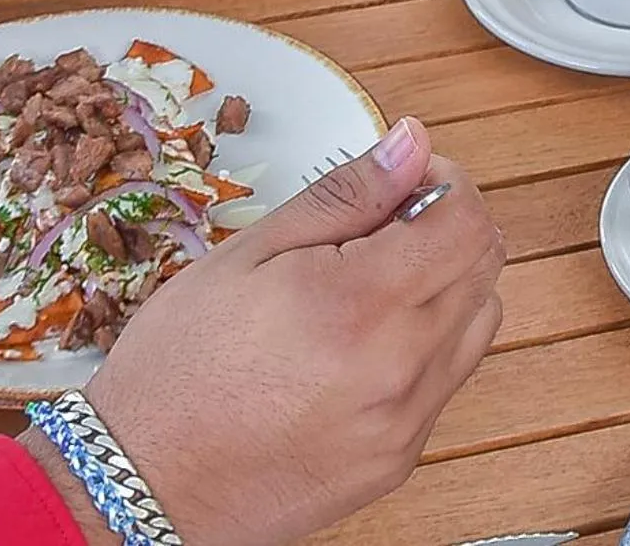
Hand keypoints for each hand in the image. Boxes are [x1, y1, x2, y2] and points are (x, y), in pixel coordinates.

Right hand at [64, 118, 504, 545]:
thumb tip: (412, 144)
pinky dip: (425, 348)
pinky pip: (447, 383)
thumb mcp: (247, 254)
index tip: (406, 182)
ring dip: (445, 288)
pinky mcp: (400, 458)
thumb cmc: (178, 368)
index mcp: (358, 303)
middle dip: (448, 228)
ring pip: (478, 323)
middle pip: (485, 267)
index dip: (446, 183)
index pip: (468, 221)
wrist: (144, 484)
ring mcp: (406, 421)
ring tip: (370, 289)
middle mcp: (398, 366)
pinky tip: (360, 346)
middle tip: (382, 229)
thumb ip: (344, 196)